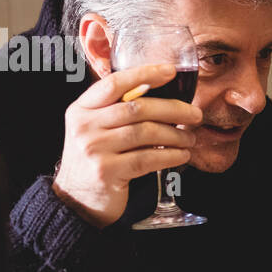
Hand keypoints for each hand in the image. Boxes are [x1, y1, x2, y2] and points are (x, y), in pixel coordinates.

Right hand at [52, 63, 203, 227]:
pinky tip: (182, 156)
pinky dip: (170, 156)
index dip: (144, 74)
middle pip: (137, 108)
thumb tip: (163, 96)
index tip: (171, 71)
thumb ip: (117, 111)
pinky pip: (147, 159)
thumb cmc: (96, 160)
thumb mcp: (95, 129)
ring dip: (175, 135)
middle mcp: (84, 126)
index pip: (115, 83)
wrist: (77, 200)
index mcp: (82, 109)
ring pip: (145, 133)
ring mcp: (93, 149)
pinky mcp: (106, 172)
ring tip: (190, 138)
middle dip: (173, 109)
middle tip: (195, 114)